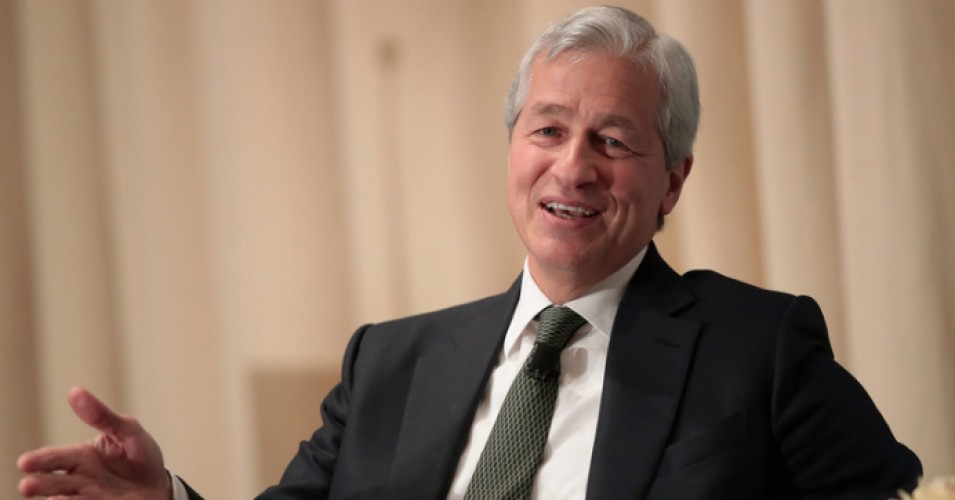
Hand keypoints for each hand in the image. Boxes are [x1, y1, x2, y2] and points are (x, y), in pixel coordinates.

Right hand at [17, 386, 171, 498]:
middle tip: (27, 485)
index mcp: (82, 456)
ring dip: (56, 499)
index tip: (24, 462)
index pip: (54, 457)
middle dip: (39, 483)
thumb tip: (75, 391)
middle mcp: (80, 479)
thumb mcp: (127, 430)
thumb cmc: (140, 455)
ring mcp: (90, 497)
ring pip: (67, 498)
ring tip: (51, 499)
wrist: (161, 484)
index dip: (39, 460)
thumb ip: (102, 416)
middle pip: (53, 482)